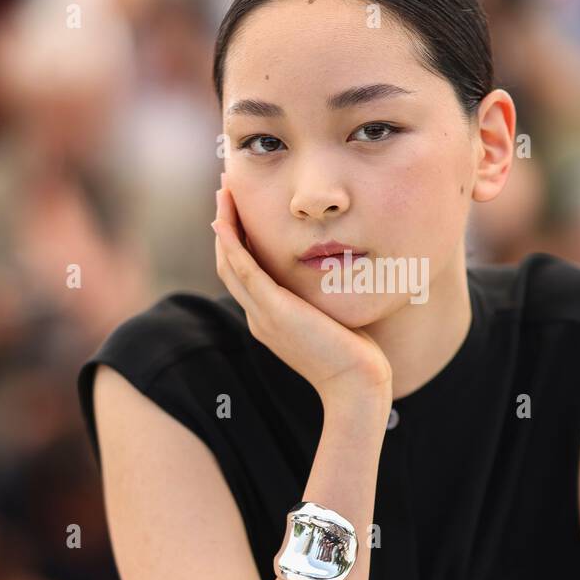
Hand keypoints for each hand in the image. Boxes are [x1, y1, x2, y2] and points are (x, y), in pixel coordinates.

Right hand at [212, 173, 392, 401]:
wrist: (357, 386)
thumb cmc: (356, 357)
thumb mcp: (334, 320)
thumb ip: (324, 299)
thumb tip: (339, 275)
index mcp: (270, 320)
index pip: (245, 273)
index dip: (238, 240)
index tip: (241, 210)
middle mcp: (259, 317)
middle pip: (229, 264)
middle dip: (225, 226)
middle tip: (224, 192)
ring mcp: (263, 315)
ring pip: (229, 264)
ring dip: (223, 226)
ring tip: (223, 194)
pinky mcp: (273, 311)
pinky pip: (243, 271)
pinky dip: (230, 245)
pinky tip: (224, 221)